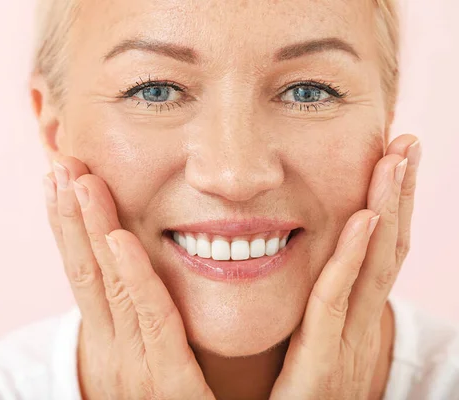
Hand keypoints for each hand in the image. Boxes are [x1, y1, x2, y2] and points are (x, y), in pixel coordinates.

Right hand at [42, 156, 213, 399]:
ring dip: (88, 230)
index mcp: (113, 345)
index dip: (69, 227)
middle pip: (86, 272)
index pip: (86, 274)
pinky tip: (117, 240)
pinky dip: (133, 279)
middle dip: (69, 216)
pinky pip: (154, 324)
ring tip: (73, 180)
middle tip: (58, 163)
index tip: (60, 181)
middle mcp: (115, 352)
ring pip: (108, 287)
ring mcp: (135, 370)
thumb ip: (149, 325)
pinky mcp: (170, 390)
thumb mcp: (154, 367)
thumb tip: (135, 279)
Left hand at [270, 134, 420, 399]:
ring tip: (397, 159)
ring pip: (372, 268)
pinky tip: (364, 220)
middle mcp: (355, 330)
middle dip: (396, 195)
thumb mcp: (308, 353)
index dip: (385, 208)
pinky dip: (353, 261)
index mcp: (347, 324)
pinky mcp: (321, 370)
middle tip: (405, 143)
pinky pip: (335, 305)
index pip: (373, 256)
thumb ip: (312, 316)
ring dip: (387, 209)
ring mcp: (345, 349)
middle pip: (383, 251)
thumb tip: (306, 274)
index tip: (389, 162)